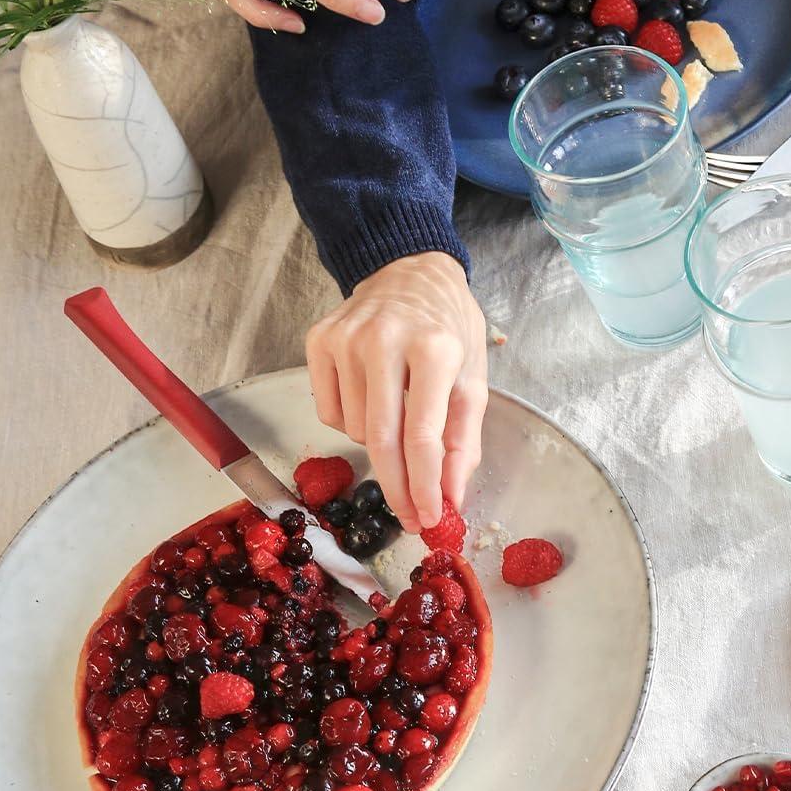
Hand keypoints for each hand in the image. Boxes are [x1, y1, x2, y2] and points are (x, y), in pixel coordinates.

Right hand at [305, 254, 488, 533]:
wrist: (411, 272)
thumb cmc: (448, 330)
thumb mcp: (472, 381)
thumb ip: (463, 443)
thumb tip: (450, 498)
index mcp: (433, 348)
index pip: (422, 437)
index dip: (423, 487)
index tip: (427, 519)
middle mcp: (384, 339)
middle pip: (382, 441)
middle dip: (397, 489)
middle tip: (409, 516)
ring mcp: (345, 338)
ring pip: (356, 431)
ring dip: (379, 444)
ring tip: (398, 413)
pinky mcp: (318, 340)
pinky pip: (329, 413)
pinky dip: (352, 422)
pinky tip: (371, 397)